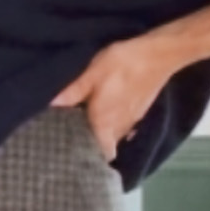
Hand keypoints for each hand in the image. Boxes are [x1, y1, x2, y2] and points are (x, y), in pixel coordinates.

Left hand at [51, 33, 178, 160]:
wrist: (159, 54)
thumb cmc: (123, 64)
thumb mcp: (92, 73)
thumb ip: (73, 91)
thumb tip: (50, 105)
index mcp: (104, 123)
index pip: (101, 154)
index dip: (91, 156)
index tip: (76, 152)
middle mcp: (120, 127)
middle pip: (106, 144)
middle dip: (94, 141)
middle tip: (75, 133)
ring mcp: (133, 120)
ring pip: (116, 134)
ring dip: (105, 131)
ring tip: (89, 122)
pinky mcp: (141, 110)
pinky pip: (125, 124)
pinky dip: (116, 122)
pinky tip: (109, 110)